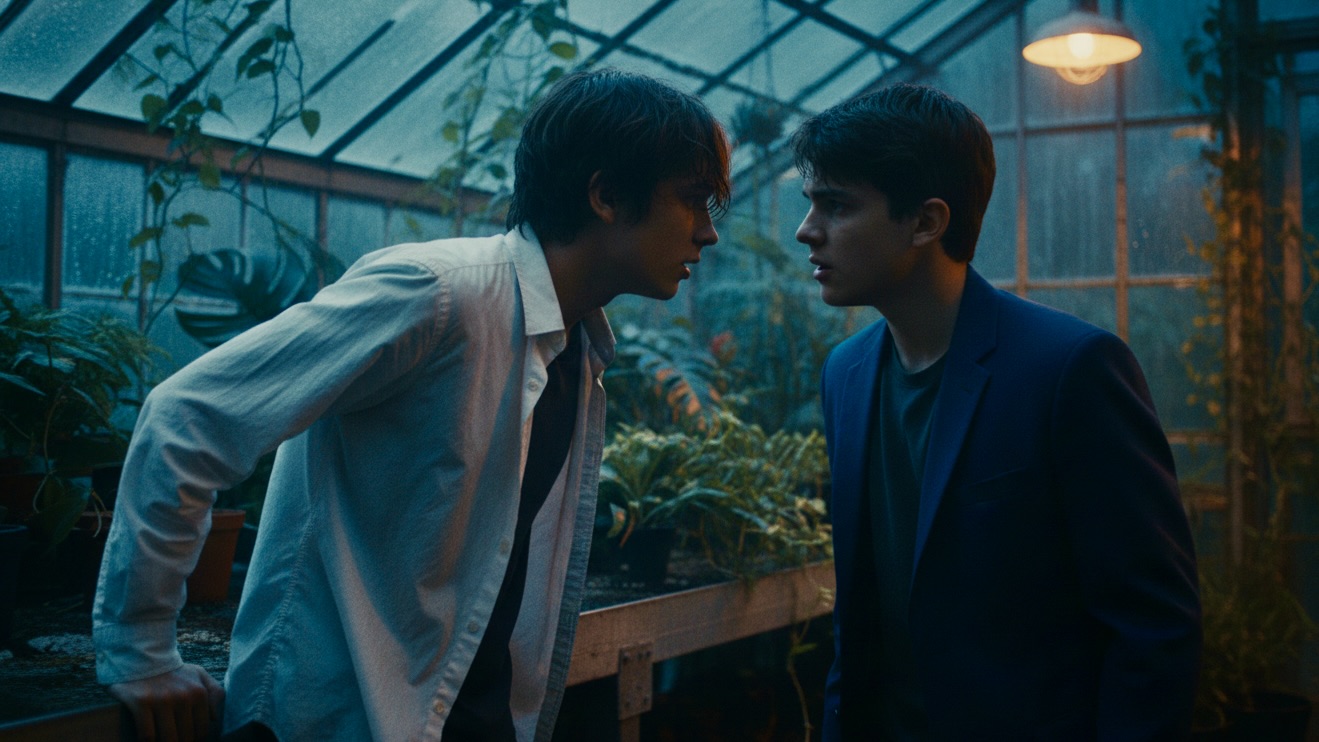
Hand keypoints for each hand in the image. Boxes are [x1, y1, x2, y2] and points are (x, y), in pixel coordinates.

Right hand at [108, 664, 224, 741]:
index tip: (187, 741)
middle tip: (176, 740)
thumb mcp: (199, 675)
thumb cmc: (173, 672)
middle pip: (185, 737)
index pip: (201, 730)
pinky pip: (147, 735)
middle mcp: (183, 697)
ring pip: (167, 739)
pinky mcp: (141, 702)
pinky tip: (147, 740)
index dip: (195, 741)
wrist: (142, 657)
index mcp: (199, 693)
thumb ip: (214, 693)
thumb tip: (214, 719)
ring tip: (162, 741)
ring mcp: (162, 700)